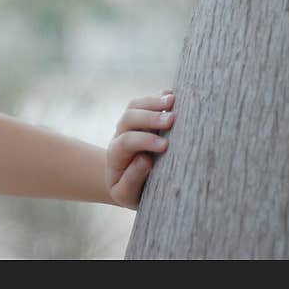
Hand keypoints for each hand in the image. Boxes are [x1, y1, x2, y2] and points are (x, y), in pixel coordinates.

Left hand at [106, 89, 175, 209]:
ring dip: (152, 102)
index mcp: (116, 155)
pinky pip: (144, 103)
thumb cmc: (131, 191)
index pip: (126, 142)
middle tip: (172, 120)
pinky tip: (171, 94)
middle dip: (149, 117)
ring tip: (172, 100)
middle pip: (128, 119)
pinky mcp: (142, 119)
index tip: (165, 146)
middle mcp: (121, 136)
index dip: (144, 141)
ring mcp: (130, 125)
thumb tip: (145, 159)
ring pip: (134, 106)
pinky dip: (157, 97)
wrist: (126, 182)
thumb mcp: (126, 194)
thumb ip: (132, 180)